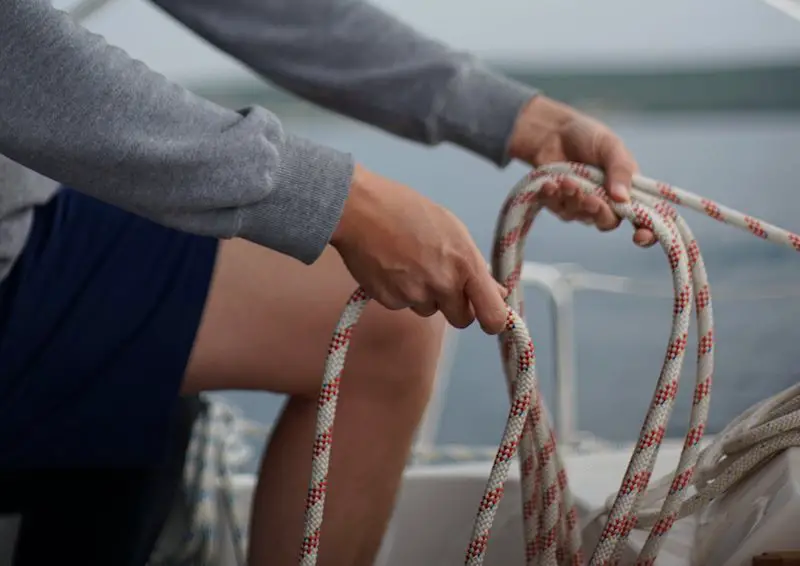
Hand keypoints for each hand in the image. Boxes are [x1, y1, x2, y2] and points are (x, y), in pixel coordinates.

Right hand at [331, 164, 507, 332]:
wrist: (360, 209)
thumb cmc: (407, 210)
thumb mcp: (452, 230)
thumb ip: (475, 266)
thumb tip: (497, 292)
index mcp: (465, 264)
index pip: (493, 315)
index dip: (493, 320)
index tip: (489, 317)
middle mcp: (443, 284)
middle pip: (461, 319)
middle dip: (454, 305)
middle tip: (440, 280)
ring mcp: (415, 295)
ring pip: (429, 309)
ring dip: (424, 295)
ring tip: (409, 262)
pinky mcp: (390, 301)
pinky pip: (403, 305)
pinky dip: (399, 292)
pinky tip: (391, 266)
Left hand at [508, 96, 654, 246]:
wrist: (552, 132)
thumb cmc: (587, 136)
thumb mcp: (610, 146)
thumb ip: (620, 170)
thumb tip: (623, 199)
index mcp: (627, 189)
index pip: (641, 218)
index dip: (645, 233)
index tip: (639, 238)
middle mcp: (606, 202)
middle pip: (607, 222)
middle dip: (598, 211)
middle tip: (590, 197)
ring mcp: (581, 206)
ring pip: (580, 216)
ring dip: (573, 199)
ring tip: (566, 180)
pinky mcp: (559, 204)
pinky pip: (558, 210)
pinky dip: (554, 198)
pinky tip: (549, 185)